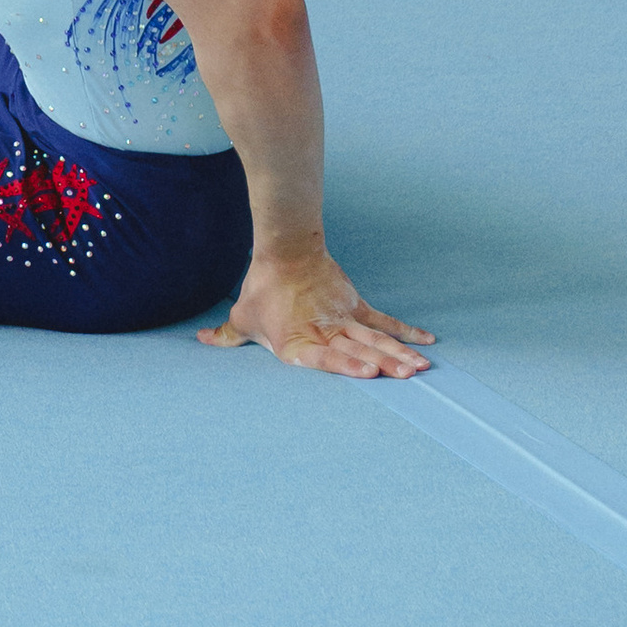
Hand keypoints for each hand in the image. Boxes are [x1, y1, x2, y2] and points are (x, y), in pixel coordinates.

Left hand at [200, 246, 433, 380]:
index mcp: (298, 344)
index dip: (347, 367)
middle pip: (358, 350)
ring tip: (420, 370)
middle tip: (409, 377)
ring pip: (375, 338)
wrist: (285, 248)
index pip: (325, 359)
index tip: (369, 373)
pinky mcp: (355, 304)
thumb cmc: (262, 288)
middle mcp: (324, 333)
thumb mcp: (242, 317)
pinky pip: (383, 322)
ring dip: (399, 354)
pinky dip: (405, 333)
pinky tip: (426, 345)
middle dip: (385, 365)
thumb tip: (200, 341)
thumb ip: (225, 337)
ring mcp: (343, 318)